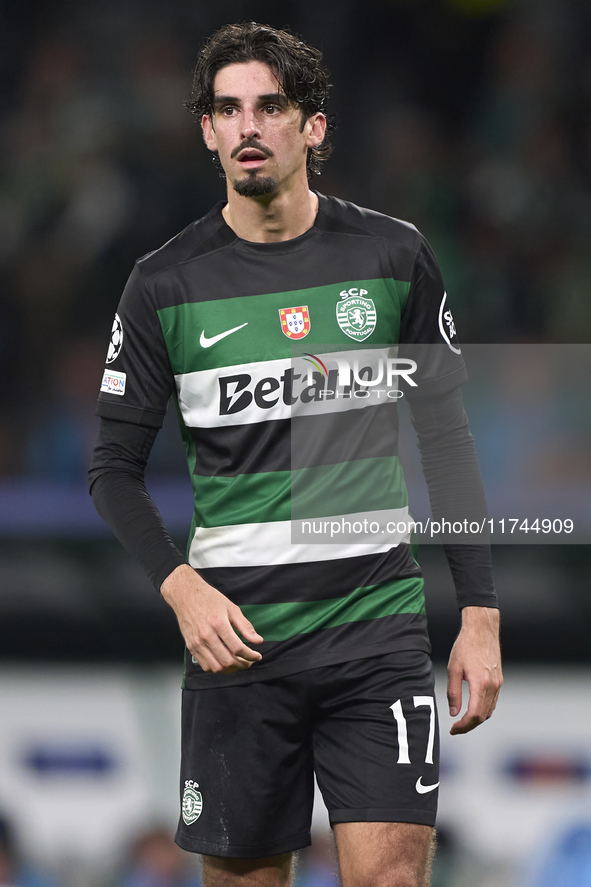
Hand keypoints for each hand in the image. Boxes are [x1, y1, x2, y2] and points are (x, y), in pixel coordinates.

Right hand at [160, 564, 262, 673]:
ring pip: (216, 667)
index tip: (257, 656)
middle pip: (228, 661)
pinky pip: (205, 666)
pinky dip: (217, 668)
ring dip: (230, 669)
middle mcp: (207, 636)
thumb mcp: (231, 608)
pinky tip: (224, 662)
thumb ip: (245, 626)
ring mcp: (197, 643)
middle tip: (249, 661)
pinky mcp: (191, 647)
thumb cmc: (209, 599)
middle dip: (243, 664)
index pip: (237, 648)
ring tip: (238, 663)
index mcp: (219, 624)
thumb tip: (258, 640)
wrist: (186, 595)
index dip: (250, 655)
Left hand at [447, 606, 501, 734]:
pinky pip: (493, 701)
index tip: (453, 728)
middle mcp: (493, 686)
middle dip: (469, 725)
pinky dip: (484, 709)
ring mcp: (498, 684)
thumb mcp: (453, 669)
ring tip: (463, 720)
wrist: (482, 630)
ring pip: (489, 710)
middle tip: (456, 728)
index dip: (463, 725)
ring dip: (477, 719)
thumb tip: (454, 712)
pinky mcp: (499, 680)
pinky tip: (473, 707)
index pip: (474, 714)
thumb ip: (453, 692)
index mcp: (481, 684)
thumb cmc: (466, 646)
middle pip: (483, 716)